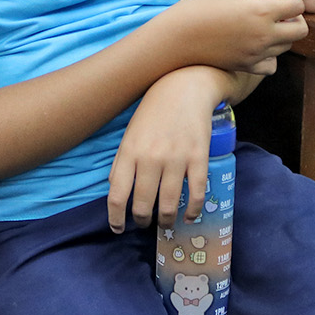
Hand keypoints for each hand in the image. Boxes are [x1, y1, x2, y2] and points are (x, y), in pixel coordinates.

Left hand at [107, 67, 218, 231]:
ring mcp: (176, 159)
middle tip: (144, 222)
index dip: (116, 219)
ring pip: (169, 205)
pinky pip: (196, 194)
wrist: (185, 86)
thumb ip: (122, 163)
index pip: (117, 196)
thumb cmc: (153, 111)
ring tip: (165, 222)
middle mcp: (150, 158)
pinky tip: (189, 215)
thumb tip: (117, 192)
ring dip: (166, 220)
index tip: (118, 228)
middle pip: (143, 205)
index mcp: (129, 152)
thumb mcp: (130, 134)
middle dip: (142, 221)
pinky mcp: (198, 157)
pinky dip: (192, 210)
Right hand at [170, 0, 306, 74]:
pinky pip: (271, 65)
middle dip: (295, 19)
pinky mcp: (246, 66)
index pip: (297, 6)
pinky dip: (270, 56)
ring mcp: (257, 53)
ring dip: (282, 35)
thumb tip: (263, 6)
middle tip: (281, 13)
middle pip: (300, 31)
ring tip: (265, 27)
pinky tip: (258, 47)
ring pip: (286, 47)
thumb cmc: (197, 9)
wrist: (176, 40)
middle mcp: (264, 34)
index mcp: (262, 10)